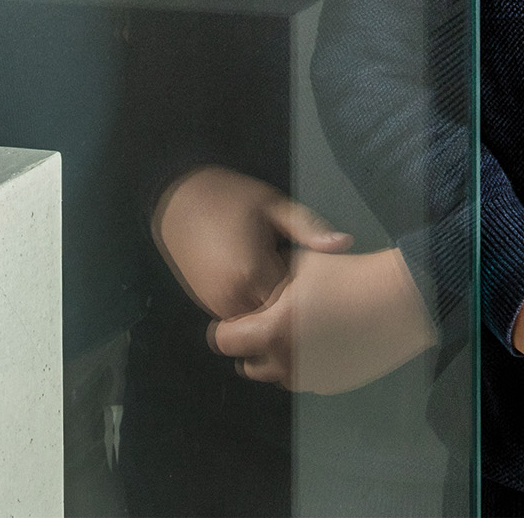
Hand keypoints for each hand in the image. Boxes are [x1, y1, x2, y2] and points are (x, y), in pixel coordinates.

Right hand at [152, 166, 350, 321]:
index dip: (313, 300)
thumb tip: (345, 245)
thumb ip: (308, 229)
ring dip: (273, 314)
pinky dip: (255, 310)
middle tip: (313, 291)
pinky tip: (267, 288)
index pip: (295, 308)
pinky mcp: (206, 303)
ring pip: (256, 326)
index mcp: (254, 274)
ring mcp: (216, 304)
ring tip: (291, 289)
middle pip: (275, 323)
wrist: (177, 198)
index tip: (326, 284)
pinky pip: (239, 318)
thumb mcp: (273, 206)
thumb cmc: (231, 197)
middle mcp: (233, 297)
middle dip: (294, 312)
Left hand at [208, 245, 437, 394]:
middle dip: (250, 345)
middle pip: (246, 364)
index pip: (224, 340)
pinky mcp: (331, 384)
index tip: (237, 315)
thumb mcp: (301, 263)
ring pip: (275, 375)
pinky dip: (303, 363)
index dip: (225, 326)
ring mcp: (309, 378)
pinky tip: (321, 340)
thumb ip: (269, 281)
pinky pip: (304, 378)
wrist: (398, 301)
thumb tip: (254, 288)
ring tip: (295, 331)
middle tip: (267, 322)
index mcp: (271, 332)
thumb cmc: (347, 275)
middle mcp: (285, 362)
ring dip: (275, 357)